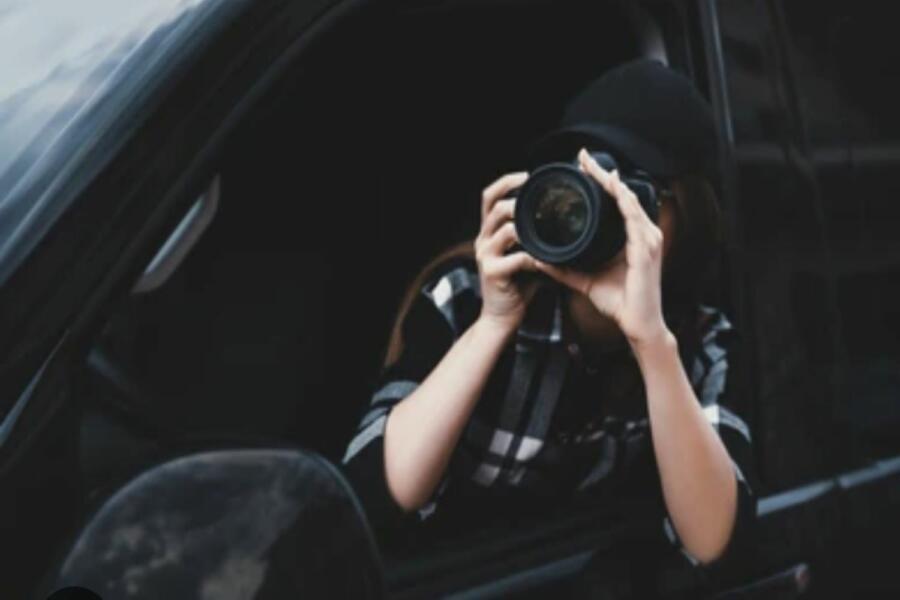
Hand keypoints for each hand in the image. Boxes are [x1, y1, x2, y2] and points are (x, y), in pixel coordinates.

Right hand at [475, 172, 541, 333]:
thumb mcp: (523, 255)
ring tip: (544, 228)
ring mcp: (485, 255)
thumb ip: (535, 238)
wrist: (500, 317)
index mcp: (489, 233)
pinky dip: (533, 257)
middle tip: (539, 197)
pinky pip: (516, 258)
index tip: (527, 176)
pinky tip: (545, 260)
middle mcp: (483, 240)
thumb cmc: (517, 286)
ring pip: (505, 228)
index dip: (506, 181)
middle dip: (517, 197)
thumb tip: (563, 221)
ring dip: (527, 226)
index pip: (489, 197)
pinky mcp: (492, 272)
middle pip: (494, 205)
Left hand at [535, 149, 669, 346]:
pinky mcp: (646, 249)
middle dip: (603, 174)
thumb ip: (565, 268)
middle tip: (582, 157)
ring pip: (628, 200)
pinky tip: (610, 186)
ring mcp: (648, 240)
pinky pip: (633, 217)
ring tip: (592, 166)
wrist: (637, 326)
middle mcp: (645, 234)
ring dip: (610, 181)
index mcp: (634, 238)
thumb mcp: (585, 281)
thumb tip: (540, 259)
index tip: (583, 168)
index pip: (619, 203)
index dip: (603, 183)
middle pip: (624, 195)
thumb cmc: (619, 303)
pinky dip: (621, 200)